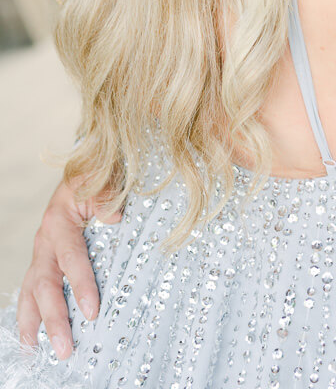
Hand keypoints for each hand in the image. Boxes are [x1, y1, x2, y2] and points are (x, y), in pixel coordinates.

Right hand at [16, 177, 121, 359]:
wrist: (83, 174)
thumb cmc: (94, 178)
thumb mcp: (100, 177)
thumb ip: (106, 194)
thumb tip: (114, 217)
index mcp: (59, 222)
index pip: (71, 258)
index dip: (81, 285)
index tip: (92, 311)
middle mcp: (45, 242)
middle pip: (45, 286)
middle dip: (54, 319)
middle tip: (65, 348)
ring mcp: (42, 254)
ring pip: (31, 293)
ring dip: (33, 324)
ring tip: (34, 352)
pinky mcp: (44, 262)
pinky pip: (32, 291)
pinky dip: (29, 315)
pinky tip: (32, 338)